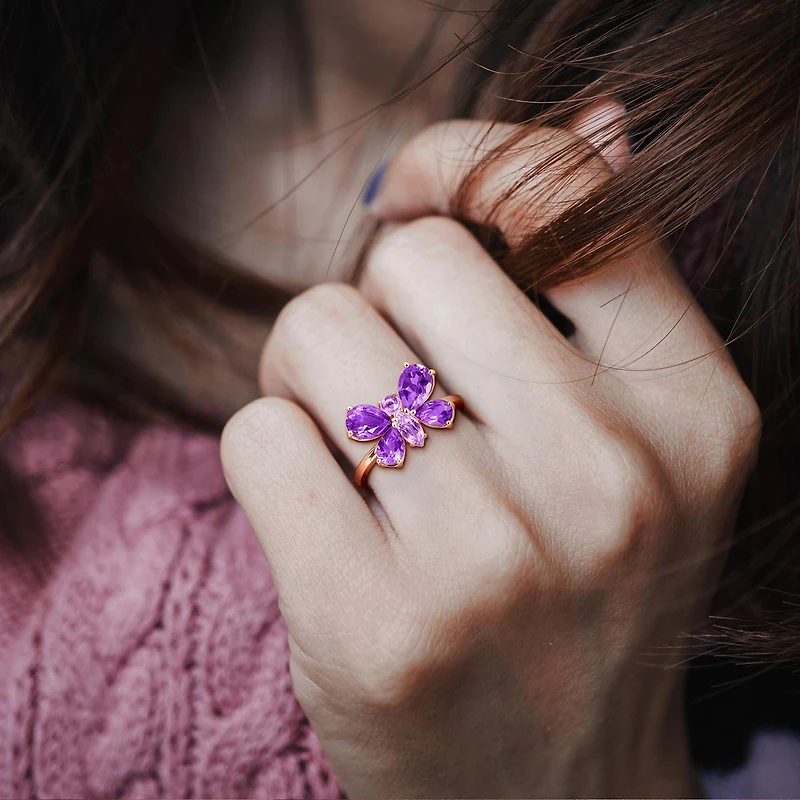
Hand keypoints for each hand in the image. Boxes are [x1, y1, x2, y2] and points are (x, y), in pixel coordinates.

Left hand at [220, 105, 760, 797]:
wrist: (552, 795)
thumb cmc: (578, 601)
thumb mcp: (636, 440)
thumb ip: (607, 280)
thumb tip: (600, 118)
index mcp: (696, 412)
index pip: (564, 192)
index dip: (469, 160)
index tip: (420, 191)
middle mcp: (613, 476)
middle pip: (407, 253)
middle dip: (377, 303)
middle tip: (392, 388)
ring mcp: (494, 557)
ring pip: (315, 329)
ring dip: (311, 379)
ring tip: (359, 460)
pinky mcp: (376, 625)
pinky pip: (258, 433)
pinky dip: (270, 460)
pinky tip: (324, 524)